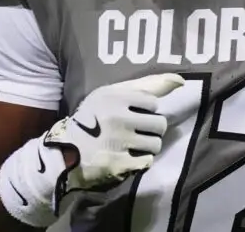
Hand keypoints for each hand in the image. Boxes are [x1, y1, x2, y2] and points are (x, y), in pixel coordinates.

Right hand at [45, 73, 184, 190]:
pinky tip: (129, 157)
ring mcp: (119, 142)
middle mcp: (118, 118)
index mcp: (115, 97)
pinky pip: (147, 162)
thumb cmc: (92, 118)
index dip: (146, 110)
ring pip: (156, 144)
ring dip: (148, 146)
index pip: (153, 102)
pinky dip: (141, 161)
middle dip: (152, 129)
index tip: (134, 114)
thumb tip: (181, 80)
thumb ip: (146, 85)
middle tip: (138, 131)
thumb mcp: (111, 94)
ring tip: (134, 144)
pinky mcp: (119, 164)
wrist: (64, 151)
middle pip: (159, 124)